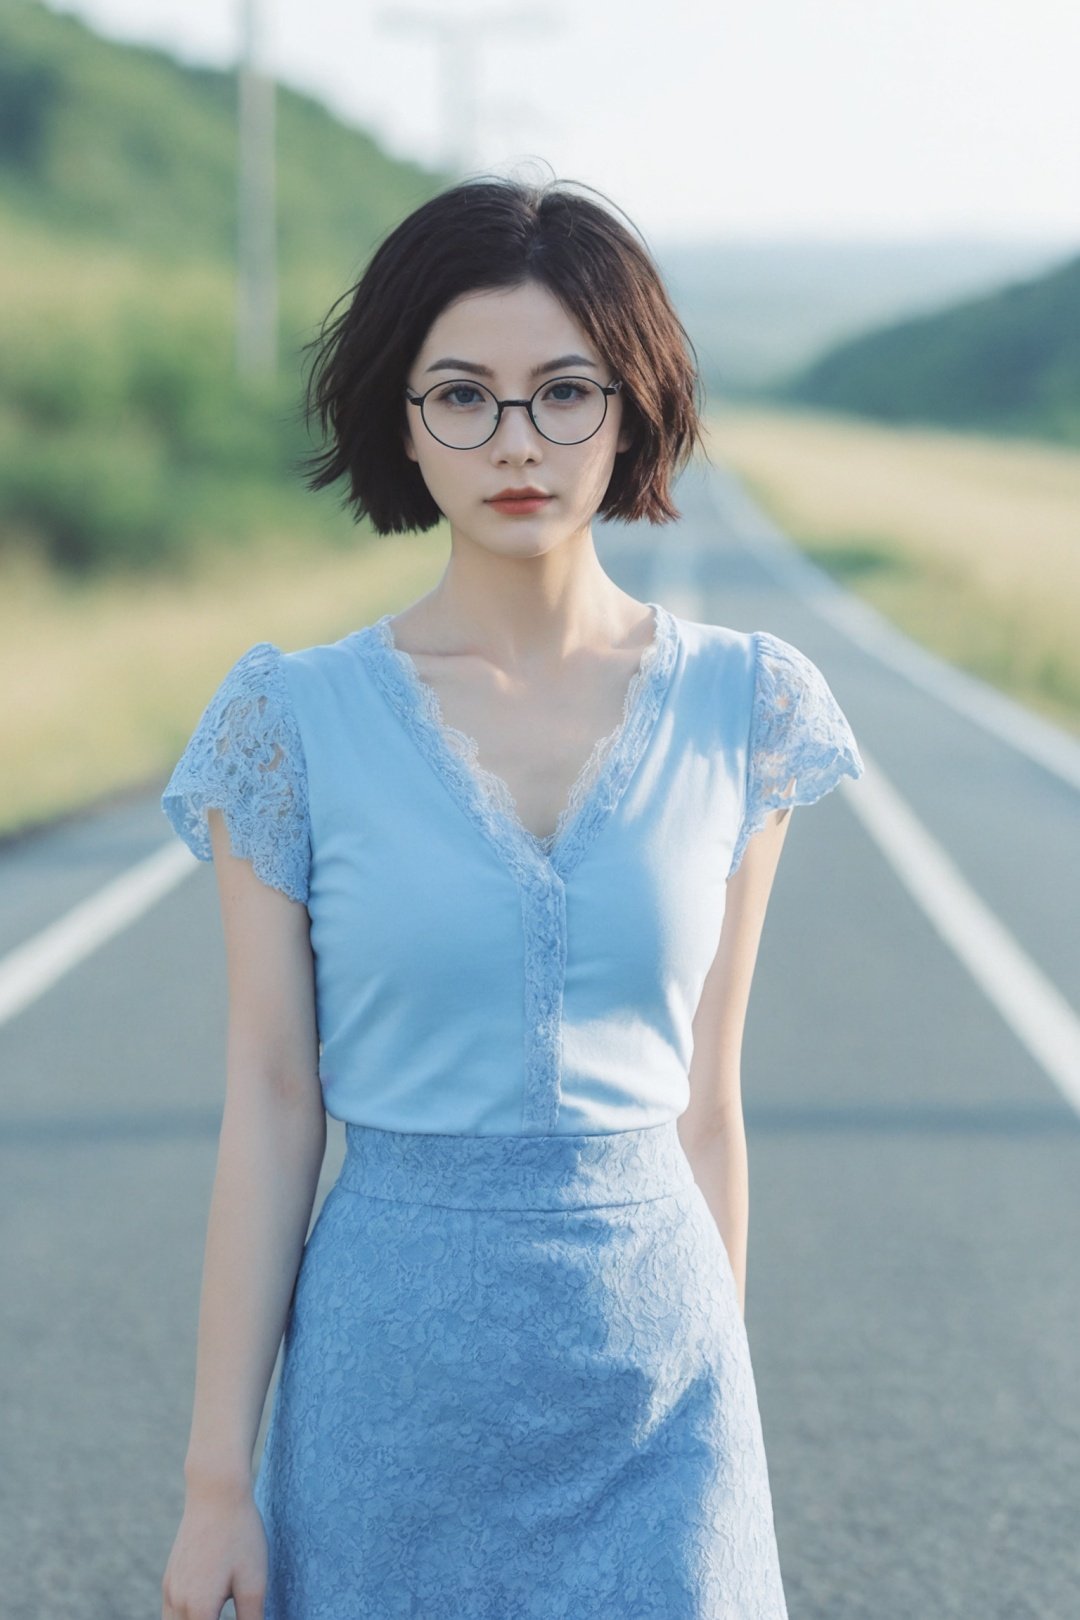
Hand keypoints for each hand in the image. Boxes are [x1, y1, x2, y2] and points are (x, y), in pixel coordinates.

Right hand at [161, 1478, 267, 1619]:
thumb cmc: (240, 1535)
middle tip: (231, 1617)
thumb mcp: (253, 1582)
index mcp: (197, 1609)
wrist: (215, 1492)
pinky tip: (205, 1614)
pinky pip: (170, 1615)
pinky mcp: (169, 1578)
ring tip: (218, 1613)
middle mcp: (176, 1603)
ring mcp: (169, 1590)